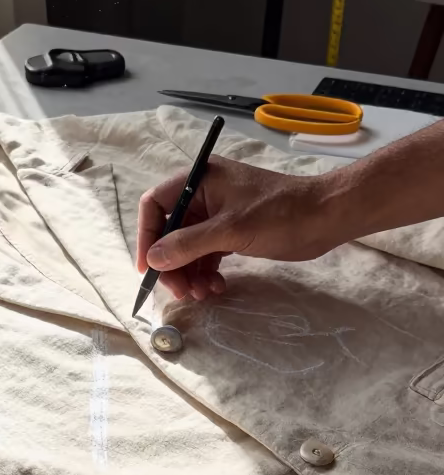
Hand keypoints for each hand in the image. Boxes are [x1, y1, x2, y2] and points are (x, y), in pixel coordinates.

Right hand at [137, 156, 335, 300]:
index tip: (148, 268)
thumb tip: (153, 259)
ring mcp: (218, 214)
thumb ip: (188, 244)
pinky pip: (207, 254)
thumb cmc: (280, 214)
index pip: (156, 205)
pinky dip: (206, 272)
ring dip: (189, 273)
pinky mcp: (232, 232)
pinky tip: (216, 288)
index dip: (147, 236)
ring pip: (188, 247)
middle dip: (172, 263)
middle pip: (170, 231)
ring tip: (201, 295)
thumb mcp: (230, 230)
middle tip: (179, 292)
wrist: (326, 217)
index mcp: (199, 179)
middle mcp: (204, 194)